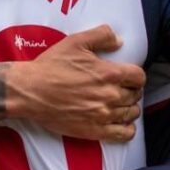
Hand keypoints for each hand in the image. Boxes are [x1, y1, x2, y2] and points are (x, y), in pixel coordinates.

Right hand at [9, 25, 144, 141]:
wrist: (30, 91)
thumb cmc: (51, 66)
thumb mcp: (75, 42)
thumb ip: (101, 36)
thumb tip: (119, 41)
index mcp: (108, 73)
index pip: (139, 77)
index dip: (135, 76)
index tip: (128, 76)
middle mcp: (109, 95)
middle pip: (136, 95)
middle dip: (132, 90)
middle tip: (121, 88)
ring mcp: (103, 115)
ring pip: (132, 114)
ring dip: (129, 108)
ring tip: (119, 104)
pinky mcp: (95, 131)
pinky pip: (124, 134)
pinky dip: (127, 128)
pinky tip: (120, 122)